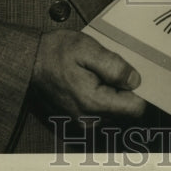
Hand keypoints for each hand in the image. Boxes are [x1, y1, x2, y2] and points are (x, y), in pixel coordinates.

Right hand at [29, 29, 145, 120]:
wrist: (29, 61)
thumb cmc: (56, 52)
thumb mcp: (87, 48)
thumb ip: (113, 66)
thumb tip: (135, 80)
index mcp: (94, 103)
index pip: (135, 109)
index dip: (141, 91)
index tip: (136, 73)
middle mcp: (89, 119)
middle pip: (127, 111)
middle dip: (126, 90)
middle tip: (115, 67)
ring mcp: (83, 121)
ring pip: (116, 111)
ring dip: (115, 93)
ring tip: (101, 71)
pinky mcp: (79, 118)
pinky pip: (103, 111)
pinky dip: (104, 96)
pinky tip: (94, 78)